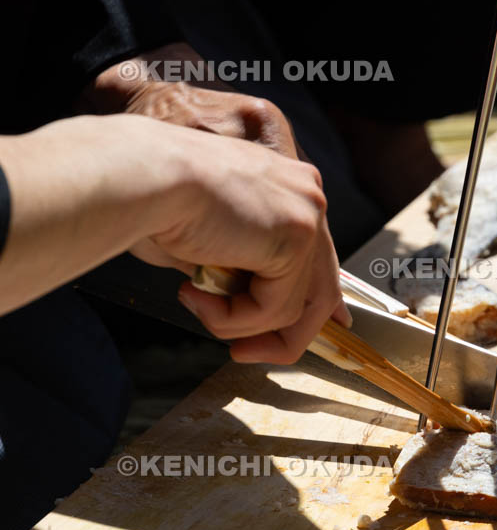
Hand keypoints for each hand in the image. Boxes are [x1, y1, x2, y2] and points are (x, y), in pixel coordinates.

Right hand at [84, 44, 349, 361]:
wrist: (142, 176)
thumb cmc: (153, 201)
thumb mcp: (206, 241)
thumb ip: (237, 268)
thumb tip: (242, 301)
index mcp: (289, 186)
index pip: (319, 256)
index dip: (317, 300)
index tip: (308, 332)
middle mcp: (307, 195)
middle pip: (321, 287)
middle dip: (283, 334)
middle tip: (241, 353)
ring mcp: (308, 214)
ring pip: (292, 307)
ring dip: (237, 322)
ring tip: (194, 303)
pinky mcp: (297, 238)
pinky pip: (275, 309)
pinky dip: (232, 317)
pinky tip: (195, 294)